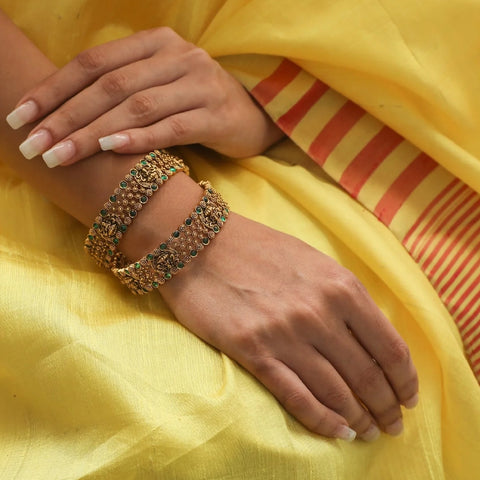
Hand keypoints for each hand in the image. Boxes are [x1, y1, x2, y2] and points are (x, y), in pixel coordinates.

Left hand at [7, 27, 283, 166]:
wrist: (256, 116)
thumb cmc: (198, 104)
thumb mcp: (160, 86)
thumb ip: (123, 90)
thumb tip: (64, 116)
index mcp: (156, 43)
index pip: (94, 62)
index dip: (54, 89)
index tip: (21, 117)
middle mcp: (177, 56)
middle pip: (110, 85)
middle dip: (66, 117)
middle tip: (34, 146)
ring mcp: (200, 83)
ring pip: (137, 106)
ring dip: (94, 133)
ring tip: (61, 156)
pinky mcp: (217, 114)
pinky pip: (173, 126)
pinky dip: (140, 137)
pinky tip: (112, 150)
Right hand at [160, 213, 418, 441]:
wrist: (201, 244)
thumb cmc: (259, 249)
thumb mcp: (314, 261)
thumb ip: (344, 295)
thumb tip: (370, 336)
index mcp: (341, 286)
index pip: (390, 348)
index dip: (405, 381)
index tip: (408, 398)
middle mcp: (319, 313)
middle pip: (368, 376)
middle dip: (386, 408)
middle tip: (391, 424)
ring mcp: (286, 334)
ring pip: (337, 392)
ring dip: (359, 419)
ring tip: (367, 431)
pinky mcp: (254, 351)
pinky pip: (297, 398)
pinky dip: (323, 421)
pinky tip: (337, 432)